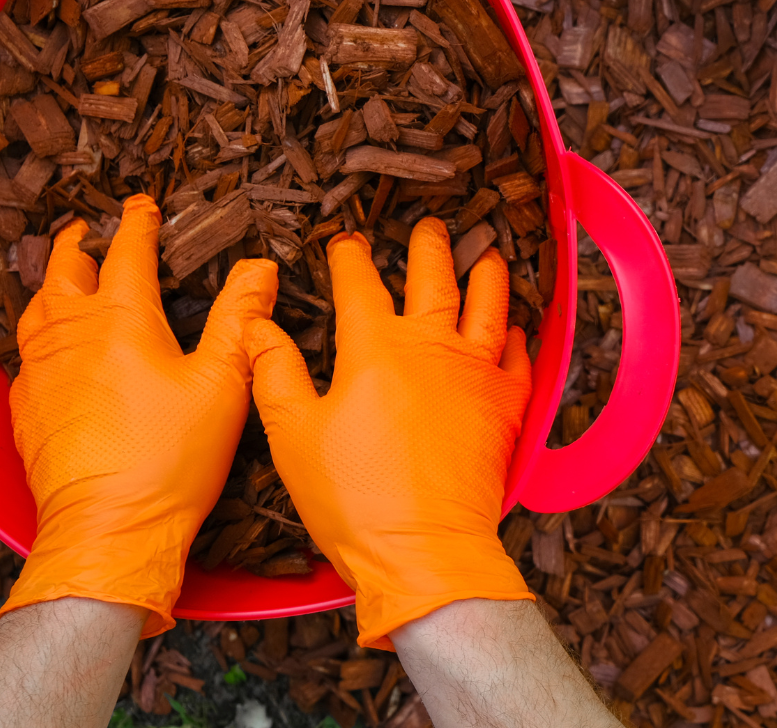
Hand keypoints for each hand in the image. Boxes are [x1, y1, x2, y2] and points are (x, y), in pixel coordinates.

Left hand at [4, 194, 276, 636]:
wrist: (108, 528)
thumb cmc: (170, 460)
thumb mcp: (223, 384)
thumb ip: (242, 319)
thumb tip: (260, 268)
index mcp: (122, 319)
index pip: (128, 252)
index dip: (139, 223)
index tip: (144, 205)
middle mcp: (71, 334)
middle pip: (65, 268)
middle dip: (79, 242)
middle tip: (90, 229)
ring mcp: (41, 371)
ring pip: (37, 307)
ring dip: (52, 282)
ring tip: (65, 276)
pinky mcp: (26, 408)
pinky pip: (25, 354)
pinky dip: (39, 332)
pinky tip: (51, 346)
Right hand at [245, 219, 533, 647]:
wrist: (423, 548)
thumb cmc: (353, 498)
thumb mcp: (292, 434)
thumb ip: (275, 372)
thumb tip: (257, 327)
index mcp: (374, 347)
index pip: (359, 286)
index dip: (350, 259)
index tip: (346, 242)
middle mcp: (432, 347)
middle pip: (434, 279)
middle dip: (430, 247)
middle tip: (432, 227)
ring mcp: (476, 373)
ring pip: (489, 306)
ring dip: (488, 275)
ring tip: (488, 254)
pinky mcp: (506, 406)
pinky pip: (519, 358)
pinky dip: (518, 338)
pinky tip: (516, 330)